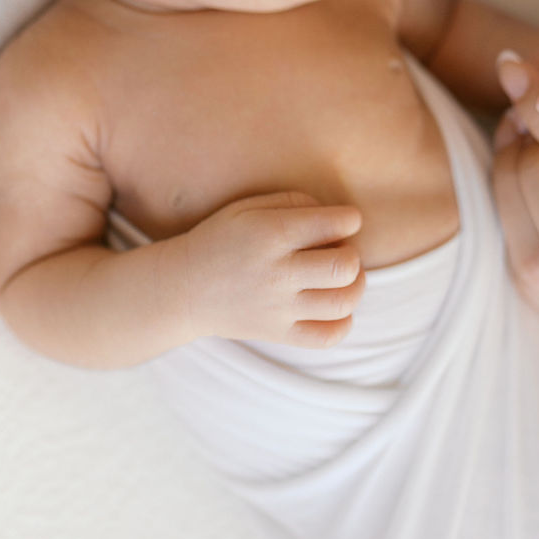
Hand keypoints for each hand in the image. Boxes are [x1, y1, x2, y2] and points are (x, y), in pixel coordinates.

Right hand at [174, 191, 364, 347]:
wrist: (184, 288)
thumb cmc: (222, 239)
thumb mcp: (249, 207)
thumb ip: (295, 202)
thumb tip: (337, 219)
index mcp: (271, 234)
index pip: (335, 224)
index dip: (349, 219)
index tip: (343, 221)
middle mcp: (278, 273)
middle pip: (344, 266)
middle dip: (352, 253)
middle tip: (339, 250)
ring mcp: (278, 309)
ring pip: (342, 302)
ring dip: (355, 286)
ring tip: (342, 277)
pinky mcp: (278, 335)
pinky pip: (327, 336)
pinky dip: (344, 322)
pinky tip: (335, 306)